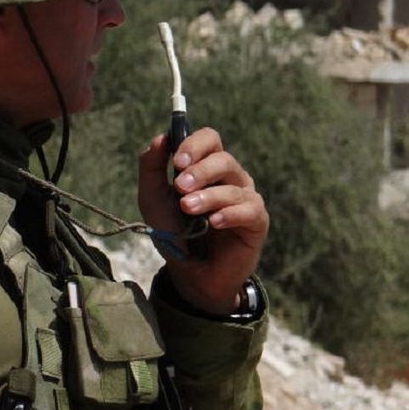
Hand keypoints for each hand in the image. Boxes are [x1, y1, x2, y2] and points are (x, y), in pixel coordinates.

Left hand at [137, 128, 268, 315]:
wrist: (188, 272)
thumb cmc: (173, 231)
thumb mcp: (153, 199)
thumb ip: (152, 168)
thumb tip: (161, 137)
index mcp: (206, 166)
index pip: (209, 139)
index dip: (194, 145)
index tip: (177, 161)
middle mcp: (230, 178)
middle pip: (223, 159)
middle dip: (200, 171)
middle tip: (180, 187)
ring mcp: (246, 198)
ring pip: (234, 186)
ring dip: (208, 196)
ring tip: (187, 209)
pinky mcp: (257, 222)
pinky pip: (250, 210)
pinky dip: (230, 214)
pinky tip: (213, 223)